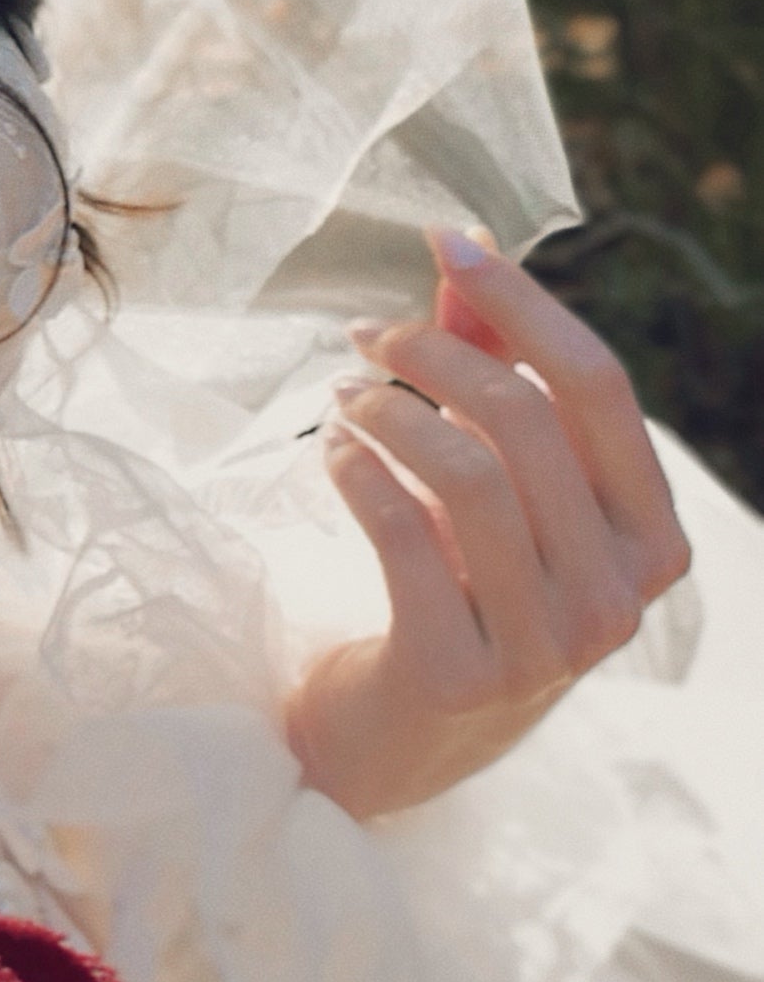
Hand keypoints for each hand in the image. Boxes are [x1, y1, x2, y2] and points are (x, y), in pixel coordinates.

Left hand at [287, 224, 692, 822]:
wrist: (392, 739)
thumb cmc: (456, 589)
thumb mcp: (498, 484)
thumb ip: (489, 368)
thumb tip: (468, 244)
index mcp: (651, 540)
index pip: (600, 388)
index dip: (523, 301)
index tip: (448, 241)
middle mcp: (617, 600)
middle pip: (527, 419)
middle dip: (429, 351)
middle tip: (364, 336)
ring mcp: (545, 650)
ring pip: (467, 472)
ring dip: (386, 409)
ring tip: (342, 397)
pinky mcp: (457, 678)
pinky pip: (401, 534)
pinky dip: (355, 472)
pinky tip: (330, 454)